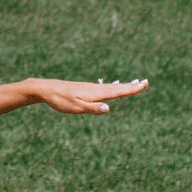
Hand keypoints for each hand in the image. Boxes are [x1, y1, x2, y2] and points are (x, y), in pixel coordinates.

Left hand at [25, 79, 147, 115]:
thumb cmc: (60, 100)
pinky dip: (113, 86)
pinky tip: (113, 85)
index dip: (131, 89)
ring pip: (111, 87)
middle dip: (132, 86)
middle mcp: (95, 88)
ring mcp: (90, 88)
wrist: (46, 89)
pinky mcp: (85, 89)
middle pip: (117, 87)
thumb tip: (108, 109)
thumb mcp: (75, 107)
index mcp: (95, 93)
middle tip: (145, 82)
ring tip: (134, 83)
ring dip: (124, 86)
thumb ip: (92, 108)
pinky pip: (104, 87)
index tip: (144, 84)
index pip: (117, 91)